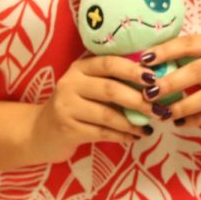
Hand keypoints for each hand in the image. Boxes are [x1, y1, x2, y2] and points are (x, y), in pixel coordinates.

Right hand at [26, 54, 155, 162]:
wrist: (41, 131)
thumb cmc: (77, 105)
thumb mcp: (90, 85)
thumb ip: (114, 80)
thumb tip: (155, 82)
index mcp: (80, 67)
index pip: (109, 63)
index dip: (133, 70)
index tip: (154, 78)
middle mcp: (70, 83)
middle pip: (111, 89)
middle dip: (139, 100)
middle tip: (159, 109)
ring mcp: (66, 107)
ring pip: (107, 114)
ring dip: (132, 122)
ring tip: (150, 126)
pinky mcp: (67, 129)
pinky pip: (101, 132)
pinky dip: (122, 135)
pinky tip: (135, 136)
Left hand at [145, 34, 200, 126]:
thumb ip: (192, 56)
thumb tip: (151, 66)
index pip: (190, 44)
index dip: (166, 50)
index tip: (144, 60)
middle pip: (197, 72)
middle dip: (171, 83)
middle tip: (149, 93)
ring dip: (182, 106)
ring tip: (162, 113)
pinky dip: (197, 120)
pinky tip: (180, 123)